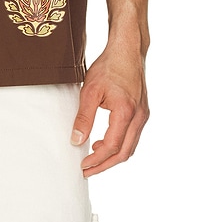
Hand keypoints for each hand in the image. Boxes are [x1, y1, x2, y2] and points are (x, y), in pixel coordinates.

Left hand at [71, 46, 149, 175]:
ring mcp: (143, 115)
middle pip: (124, 152)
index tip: (83, 165)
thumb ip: (84, 117)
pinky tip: (104, 142)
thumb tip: (76, 140)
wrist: (127, 51)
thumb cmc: (109, 67)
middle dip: (105, 165)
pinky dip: (119, 145)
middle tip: (87, 170)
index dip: (97, 160)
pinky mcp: (142, 112)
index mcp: (126, 112)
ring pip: (131, 146)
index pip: (112, 147)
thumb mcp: (90, 91)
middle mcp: (139, 117)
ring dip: (113, 156)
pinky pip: (133, 136)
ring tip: (93, 159)